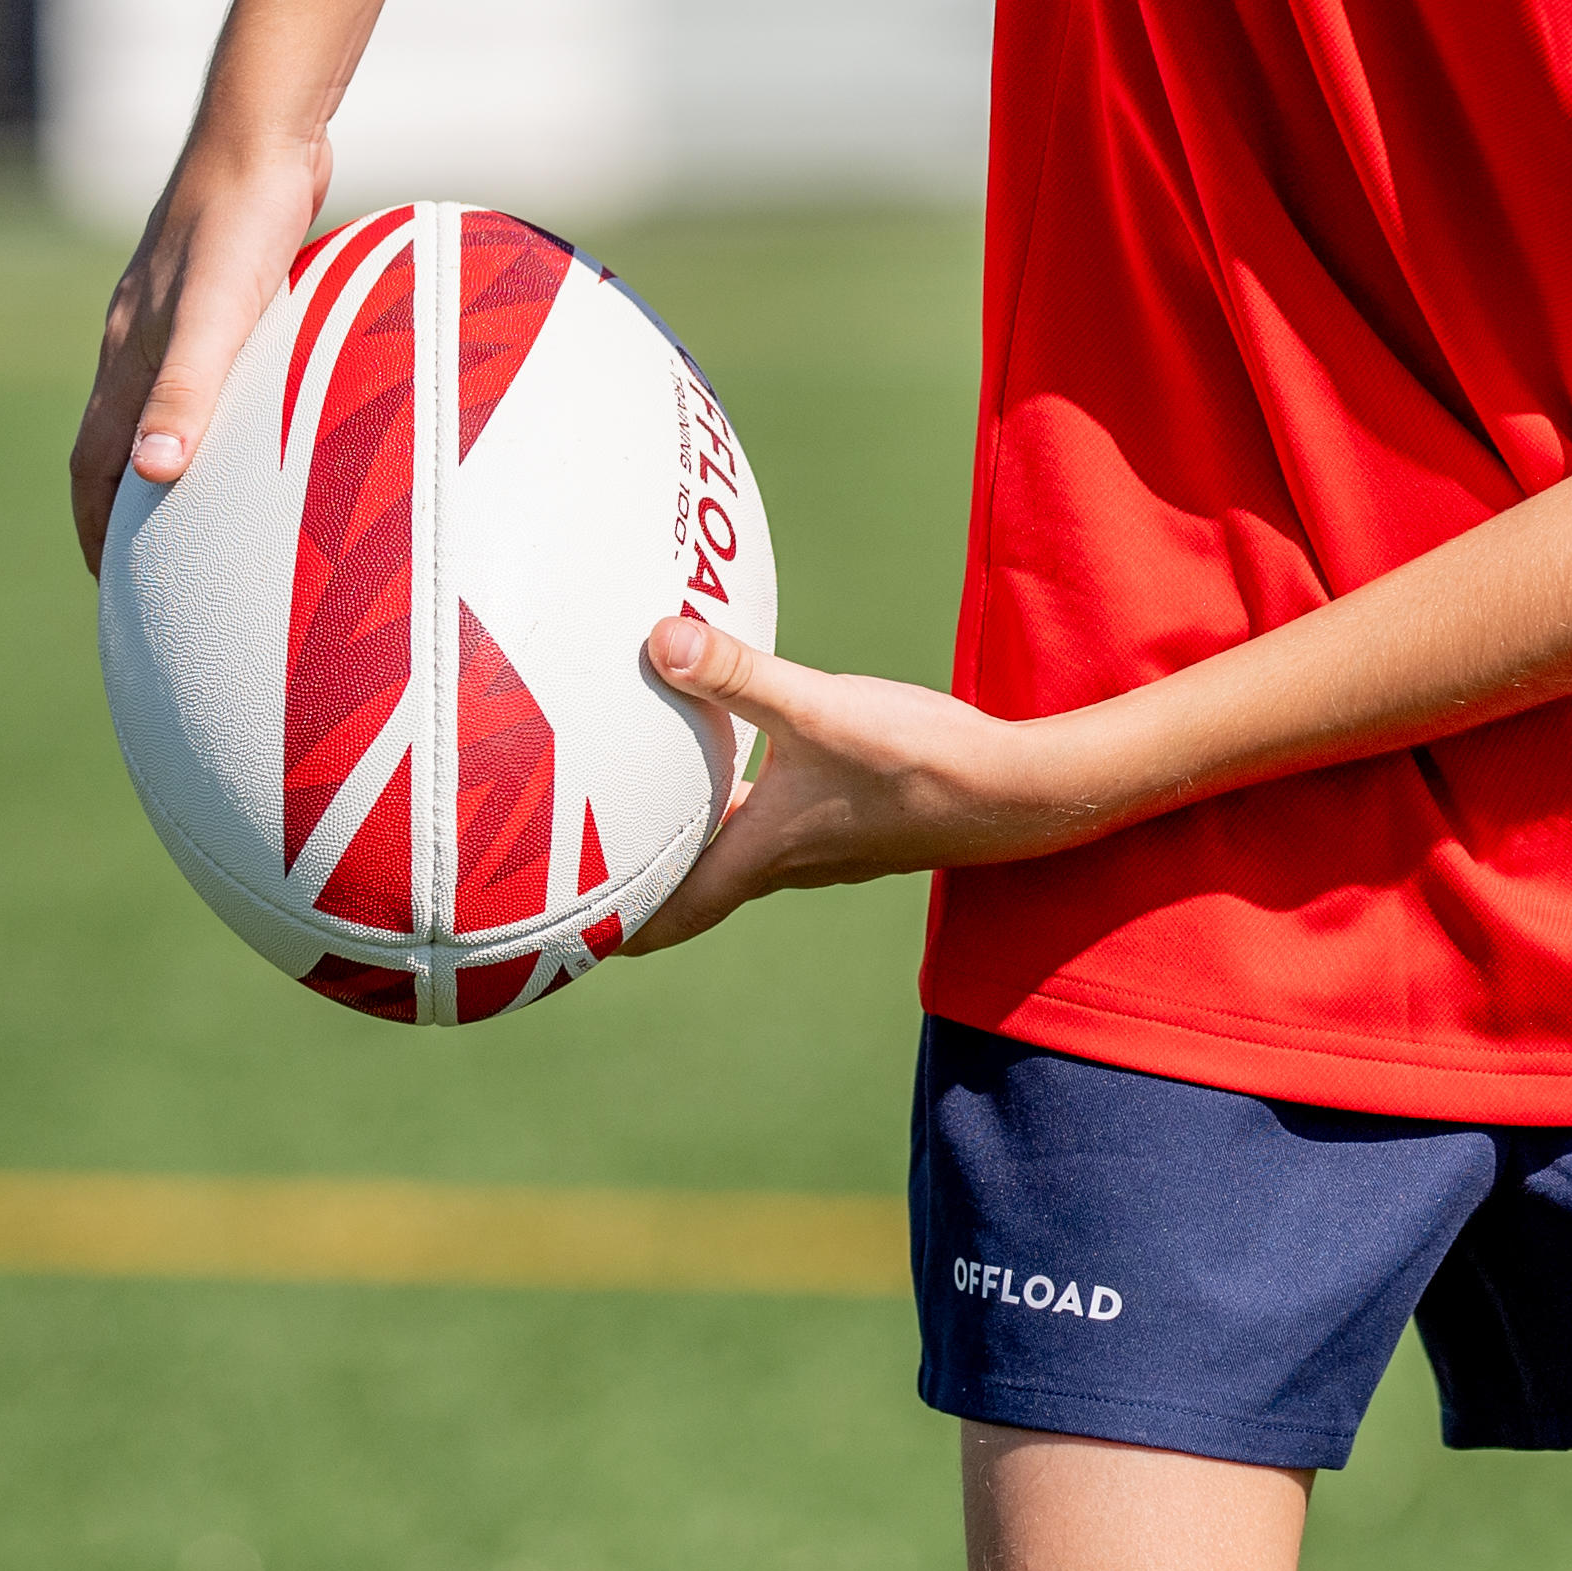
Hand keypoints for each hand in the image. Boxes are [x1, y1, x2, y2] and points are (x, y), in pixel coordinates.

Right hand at [72, 127, 336, 571]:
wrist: (263, 131)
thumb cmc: (245, 221)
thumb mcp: (218, 315)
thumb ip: (186, 392)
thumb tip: (153, 478)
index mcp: (129, 356)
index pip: (96, 464)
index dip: (99, 526)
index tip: (112, 585)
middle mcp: (140, 337)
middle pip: (120, 439)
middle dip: (126, 506)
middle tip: (153, 565)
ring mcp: (175, 309)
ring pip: (160, 400)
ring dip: (169, 453)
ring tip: (200, 501)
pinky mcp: (221, 283)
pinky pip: (205, 363)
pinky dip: (213, 403)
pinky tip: (255, 410)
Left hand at [617, 615, 1154, 958]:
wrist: (1019, 793)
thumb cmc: (921, 762)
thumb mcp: (822, 708)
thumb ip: (739, 675)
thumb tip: (657, 640)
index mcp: (759, 855)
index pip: (665, 915)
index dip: (607, 930)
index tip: (552, 930)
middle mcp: (784, 864)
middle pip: (691, 888)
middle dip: (638, 876)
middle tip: (578, 852)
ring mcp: (824, 849)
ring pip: (735, 855)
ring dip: (693, 839)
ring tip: (647, 799)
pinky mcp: (856, 823)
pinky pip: (776, 827)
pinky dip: (741, 811)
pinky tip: (744, 764)